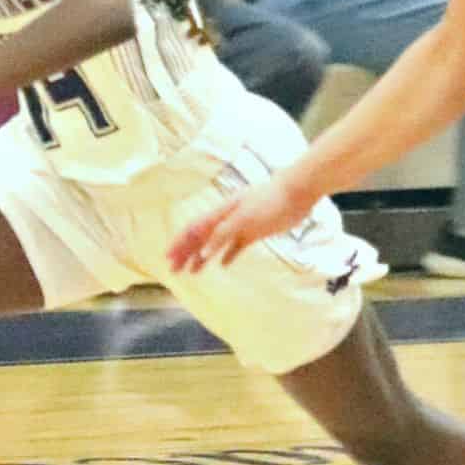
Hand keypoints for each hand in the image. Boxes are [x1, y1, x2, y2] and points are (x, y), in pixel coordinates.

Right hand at [166, 173, 319, 273]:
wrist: (297, 191)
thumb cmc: (270, 201)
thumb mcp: (244, 217)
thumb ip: (223, 234)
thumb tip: (202, 252)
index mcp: (221, 213)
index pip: (193, 230)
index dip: (179, 244)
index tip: (168, 258)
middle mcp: (226, 219)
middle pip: (200, 238)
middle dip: (185, 254)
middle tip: (174, 271)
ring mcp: (240, 225)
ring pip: (214, 244)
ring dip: (201, 257)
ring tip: (192, 273)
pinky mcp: (255, 231)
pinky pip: (235, 246)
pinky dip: (226, 256)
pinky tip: (223, 265)